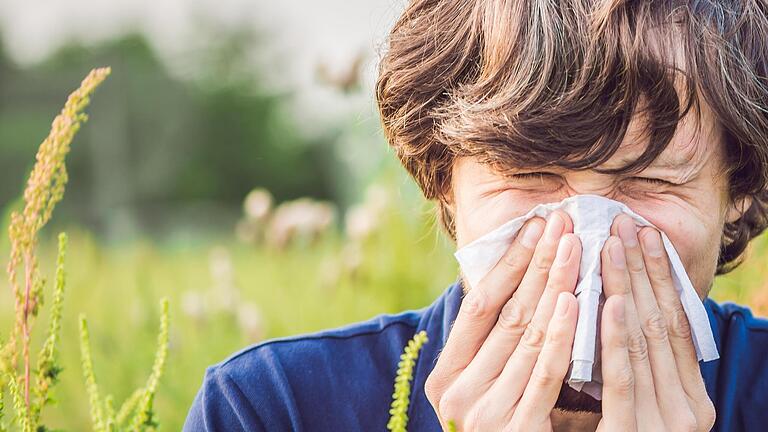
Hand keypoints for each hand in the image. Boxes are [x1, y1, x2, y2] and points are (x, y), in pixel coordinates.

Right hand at [425, 210, 581, 430]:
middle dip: (538, 264)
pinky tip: (576, 299)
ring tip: (576, 247)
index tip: (534, 226)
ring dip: (555, 286)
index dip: (508, 264)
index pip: (478, 306)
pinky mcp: (515, 430)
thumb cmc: (507, 429)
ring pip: (527, 336)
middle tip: (563, 222)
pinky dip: (560, 334)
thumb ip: (498, 348)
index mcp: (445, 375)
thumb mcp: (490, 386)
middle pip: (506, 314)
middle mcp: (456, 393)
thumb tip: (526, 285)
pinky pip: (544, 373)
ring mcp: (483, 413)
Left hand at [598, 214, 715, 430]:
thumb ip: (639, 369)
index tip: (644, 237)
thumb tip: (625, 310)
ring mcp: (664, 427)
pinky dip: (619, 339)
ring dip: (628, 291)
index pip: (675, 327)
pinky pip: (624, 382)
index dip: (659, 279)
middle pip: (660, 327)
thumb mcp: (642, 407)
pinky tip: (612, 302)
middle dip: (642, 273)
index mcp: (691, 400)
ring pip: (643, 345)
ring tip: (614, 246)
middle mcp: (687, 412)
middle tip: (626, 225)